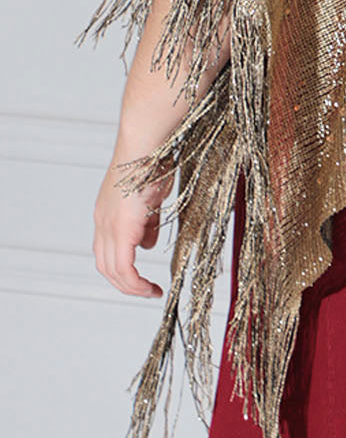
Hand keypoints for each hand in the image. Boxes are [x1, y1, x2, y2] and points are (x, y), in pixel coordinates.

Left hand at [92, 152, 174, 298]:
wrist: (145, 144)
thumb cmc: (153, 160)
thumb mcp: (151, 196)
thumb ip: (147, 222)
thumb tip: (147, 243)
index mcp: (107, 212)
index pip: (108, 249)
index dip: (123, 267)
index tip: (142, 276)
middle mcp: (102, 221)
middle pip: (105, 265)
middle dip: (125, 283)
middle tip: (145, 291)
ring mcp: (108, 225)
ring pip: (111, 270)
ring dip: (130, 286)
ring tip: (149, 292)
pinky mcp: (120, 229)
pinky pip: (123, 267)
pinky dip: (135, 283)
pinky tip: (148, 288)